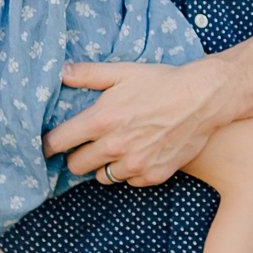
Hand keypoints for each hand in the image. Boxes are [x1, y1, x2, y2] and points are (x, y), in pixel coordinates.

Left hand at [43, 56, 223, 183]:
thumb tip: (60, 72)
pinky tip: (139, 153)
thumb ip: (87, 74)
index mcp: (101, 121)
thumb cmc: (162, 82)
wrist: (203, 99)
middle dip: (76, 155)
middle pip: (75, 166)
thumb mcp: (122, 71)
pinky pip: (128, 181)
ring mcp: (134, 165)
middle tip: (86, 144)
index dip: (48, 144)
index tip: (48, 144)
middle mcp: (114, 147)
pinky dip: (129, 171)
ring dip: (103, 165)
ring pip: (102, 177)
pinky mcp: (153, 175)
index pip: (57, 143)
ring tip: (116, 148)